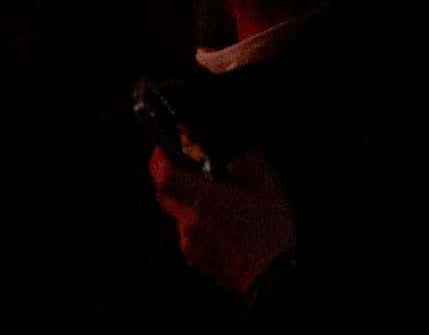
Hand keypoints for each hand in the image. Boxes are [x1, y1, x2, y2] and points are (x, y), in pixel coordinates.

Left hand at [149, 148, 296, 296]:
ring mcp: (190, 243)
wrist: (269, 276)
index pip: (166, 178)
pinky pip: (190, 235)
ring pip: (180, 216)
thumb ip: (250, 166)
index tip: (159, 152)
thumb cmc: (269, 231)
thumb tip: (236, 163)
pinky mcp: (195, 259)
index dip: (158, 162)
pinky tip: (224, 228)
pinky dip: (200, 226)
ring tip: (220, 207)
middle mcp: (190, 221)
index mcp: (204, 200)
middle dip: (171, 182)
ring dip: (191, 206)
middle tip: (187, 173)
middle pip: (166, 197)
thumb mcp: (270, 188)